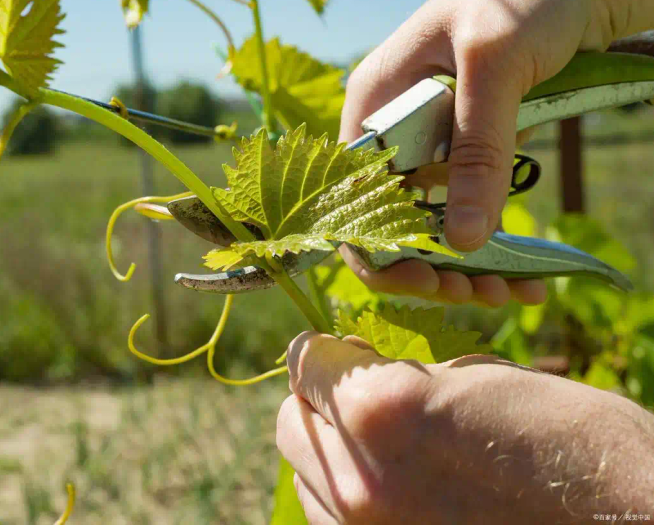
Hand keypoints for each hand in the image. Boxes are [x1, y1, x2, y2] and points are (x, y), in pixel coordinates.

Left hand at [277, 333, 653, 523]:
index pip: (304, 362)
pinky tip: (392, 485)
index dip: (324, 351)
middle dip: (320, 401)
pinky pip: (331, 518)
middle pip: (291, 421)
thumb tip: (356, 371)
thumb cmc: (568, 440)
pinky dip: (346, 496)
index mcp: (378, 410)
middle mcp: (356, 478)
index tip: (340, 351)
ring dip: (330, 450)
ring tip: (381, 445)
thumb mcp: (477, 378)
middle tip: (359, 395)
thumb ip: (399, 376)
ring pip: (306, 476)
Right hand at [340, 0, 652, 306]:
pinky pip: (469, 211)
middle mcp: (394, 131)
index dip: (377, 248)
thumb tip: (464, 241)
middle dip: (431, 267)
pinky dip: (495, 249)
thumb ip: (478, 148)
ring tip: (512, 291)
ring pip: (432, 226)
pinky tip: (526, 275)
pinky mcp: (468, 153)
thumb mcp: (495, 64)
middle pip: (392, 221)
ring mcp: (432, 145)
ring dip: (467, 269)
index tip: (426, 279)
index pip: (350, 194)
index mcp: (374, 102)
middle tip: (481, 294)